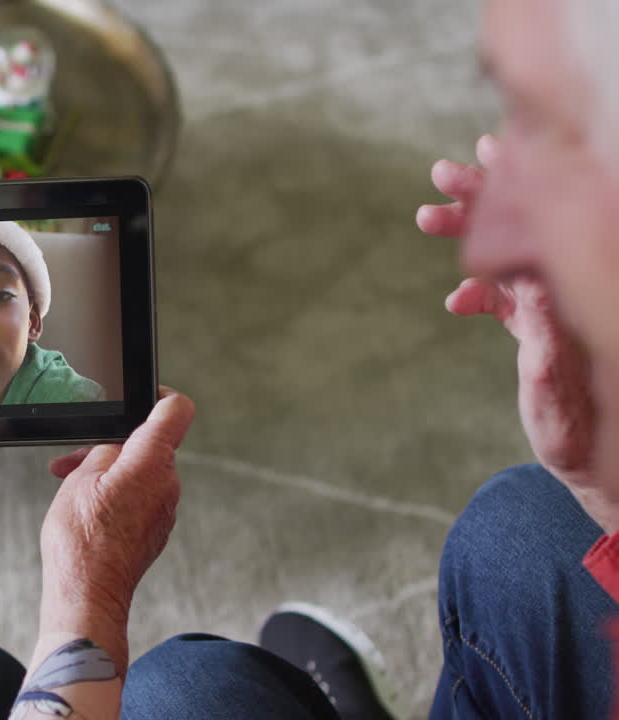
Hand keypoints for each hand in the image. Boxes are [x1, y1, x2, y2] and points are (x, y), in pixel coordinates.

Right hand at [38, 388, 194, 667]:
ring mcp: (165, 510)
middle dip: (114, 445)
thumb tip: (114, 447)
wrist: (88, 594)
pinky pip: (140, 498)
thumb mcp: (80, 480)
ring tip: (74, 488)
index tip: (142, 394)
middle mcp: (167, 485)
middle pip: (150, 445)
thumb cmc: (82, 541)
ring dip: (111, 472)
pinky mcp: (156, 530)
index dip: (160, 396)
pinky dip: (117, 495)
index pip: (176, 411)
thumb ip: (103, 452)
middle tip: (76, 459)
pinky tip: (88, 509)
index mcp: (152, 462)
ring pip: (141, 472)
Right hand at [418, 136, 611, 528]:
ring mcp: (555, 305)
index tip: (489, 155)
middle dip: (484, 197)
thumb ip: (543, 355)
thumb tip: (530, 301)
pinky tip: (455, 303)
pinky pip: (507, 291)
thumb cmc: (579, 437)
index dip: (519, 186)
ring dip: (472, 233)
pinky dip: (479, 290)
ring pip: (513, 252)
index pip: (550, 226)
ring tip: (426, 216)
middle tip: (440, 175)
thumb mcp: (556, 403)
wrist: (594, 463)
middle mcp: (570, 292)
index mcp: (579, 297)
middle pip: (529, 227)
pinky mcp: (541, 324)